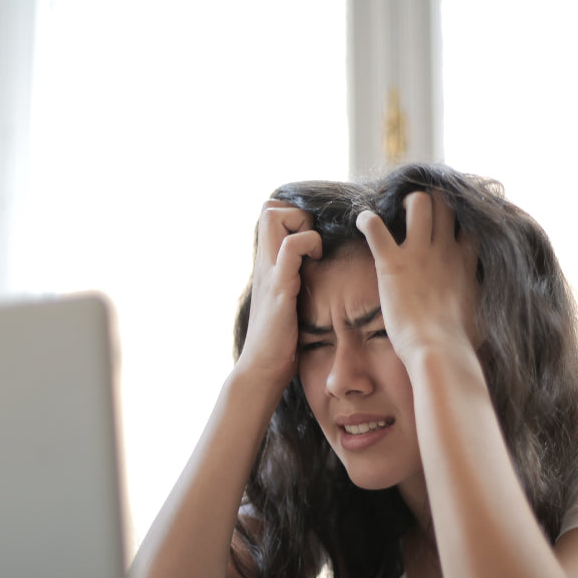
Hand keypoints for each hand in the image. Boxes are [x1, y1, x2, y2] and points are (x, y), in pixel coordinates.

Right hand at [237, 199, 321, 390]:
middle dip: (297, 213)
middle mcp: (264, 263)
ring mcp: (269, 273)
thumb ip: (294, 284)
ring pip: (274, 217)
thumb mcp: (286, 304)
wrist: (262, 370)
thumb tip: (316, 277)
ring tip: (314, 251)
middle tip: (313, 240)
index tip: (312, 239)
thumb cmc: (279, 343)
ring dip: (302, 224)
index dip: (293, 215)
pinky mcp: (279, 287)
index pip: (270, 214)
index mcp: (267, 266)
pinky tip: (316, 262)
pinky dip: (308, 244)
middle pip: (268, 207)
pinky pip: (290, 248)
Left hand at [356, 191, 478, 366]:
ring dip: (404, 203)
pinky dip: (366, 220)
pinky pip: (375, 227)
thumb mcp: (482, 314)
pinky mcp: (392, 263)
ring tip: (395, 213)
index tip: (449, 220)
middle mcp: (445, 250)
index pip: (470, 221)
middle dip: (432, 200)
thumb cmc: (460, 341)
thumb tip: (489, 306)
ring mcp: (419, 253)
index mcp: (466, 261)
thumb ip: (481, 298)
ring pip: (418, 202)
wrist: (439, 350)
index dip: (460, 215)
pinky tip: (362, 221)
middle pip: (445, 202)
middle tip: (417, 212)